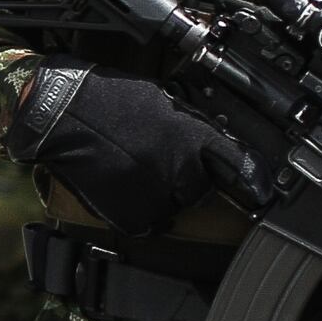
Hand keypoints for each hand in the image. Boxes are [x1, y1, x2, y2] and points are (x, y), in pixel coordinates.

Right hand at [1, 64, 245, 239]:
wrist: (61, 112)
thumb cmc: (107, 99)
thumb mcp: (159, 100)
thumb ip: (188, 125)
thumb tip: (209, 143)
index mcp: (190, 136)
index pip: (234, 164)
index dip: (249, 178)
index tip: (259, 191)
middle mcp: (179, 167)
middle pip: (199, 190)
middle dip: (187, 182)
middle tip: (163, 166)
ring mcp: (154, 193)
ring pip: (172, 209)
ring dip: (161, 197)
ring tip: (135, 173)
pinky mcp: (130, 213)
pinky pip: (145, 222)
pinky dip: (138, 211)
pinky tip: (123, 188)